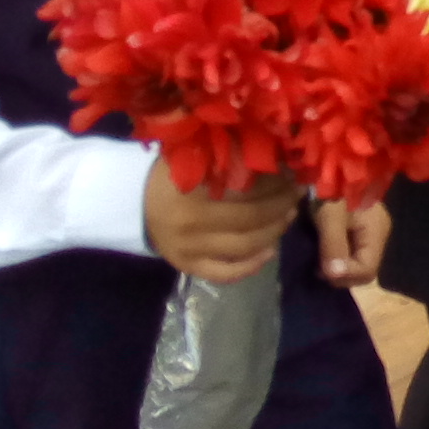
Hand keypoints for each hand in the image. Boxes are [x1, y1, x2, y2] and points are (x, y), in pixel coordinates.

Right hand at [143, 166, 300, 283]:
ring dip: (274, 232)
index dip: (276, 183)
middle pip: (250, 218)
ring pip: (244, 246)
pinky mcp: (187, 266)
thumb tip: (277, 155)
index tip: (293, 174)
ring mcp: (189, 248)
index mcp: (194, 189)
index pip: (247, 188)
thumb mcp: (198, 156)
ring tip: (288, 216)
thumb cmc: (173, 174)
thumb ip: (231, 155)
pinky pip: (224, 273)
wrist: (133, 202)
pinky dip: (250, 266)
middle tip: (295, 195)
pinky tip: (270, 252)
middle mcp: (191, 222)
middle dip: (280, 205)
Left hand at [312, 196, 390, 285]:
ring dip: (335, 266)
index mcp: (376, 231)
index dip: (344, 275)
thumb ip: (334, 246)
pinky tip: (321, 251)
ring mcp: (369, 232)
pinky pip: (351, 252)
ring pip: (356, 263)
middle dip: (339, 274)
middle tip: (316, 266)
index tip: (320, 268)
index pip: (367, 270)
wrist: (324, 164)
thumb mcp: (329, 217)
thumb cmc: (329, 188)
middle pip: (363, 270)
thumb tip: (335, 275)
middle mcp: (377, 234)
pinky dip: (335, 257)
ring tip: (316, 259)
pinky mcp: (358, 229)